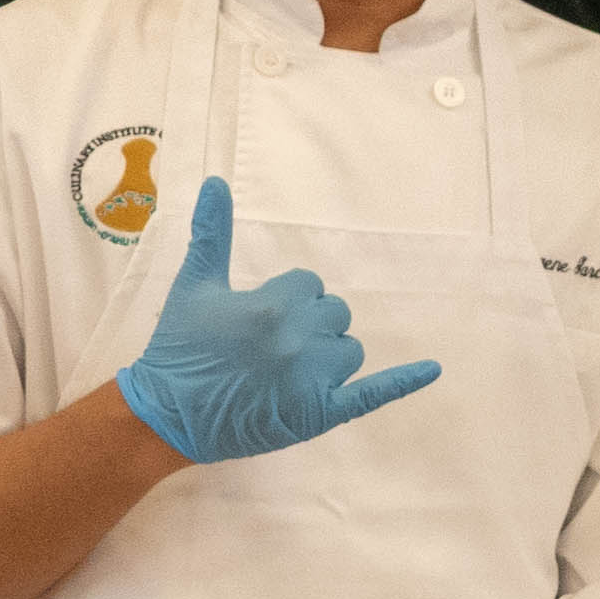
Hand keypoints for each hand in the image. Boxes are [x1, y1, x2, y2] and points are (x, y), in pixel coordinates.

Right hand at [109, 179, 441, 464]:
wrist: (165, 416)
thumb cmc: (178, 349)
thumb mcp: (194, 285)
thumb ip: (212, 233)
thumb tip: (217, 182)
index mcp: (273, 305)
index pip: (310, 285)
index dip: (288, 299)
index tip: (260, 319)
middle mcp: (298, 340)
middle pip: (335, 314)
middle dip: (310, 324)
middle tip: (272, 345)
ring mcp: (313, 381)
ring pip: (349, 350)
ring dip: (329, 355)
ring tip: (289, 370)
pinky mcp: (321, 415)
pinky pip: (373, 394)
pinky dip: (405, 381)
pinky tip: (434, 368)